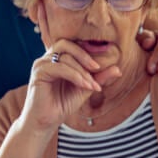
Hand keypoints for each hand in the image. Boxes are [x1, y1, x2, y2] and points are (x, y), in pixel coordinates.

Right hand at [20, 4, 121, 130]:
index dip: (75, 34)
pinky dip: (76, 75)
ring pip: (65, 54)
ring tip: (93, 84)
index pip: (64, 39)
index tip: (103, 42)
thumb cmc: (62, 104)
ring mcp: (42, 63)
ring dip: (82, 68)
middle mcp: (48, 57)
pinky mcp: (39, 72)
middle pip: (68, 43)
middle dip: (86, 53)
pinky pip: (61, 67)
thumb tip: (118, 68)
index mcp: (58, 58)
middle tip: (98, 67)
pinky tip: (85, 85)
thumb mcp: (85, 89)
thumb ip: (99, 77)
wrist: (45, 123)